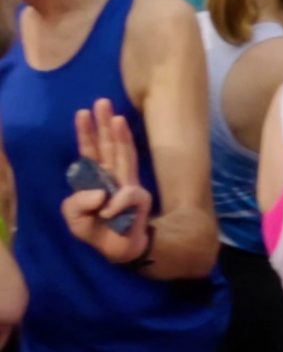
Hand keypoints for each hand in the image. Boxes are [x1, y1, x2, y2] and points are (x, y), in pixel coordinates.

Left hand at [64, 101, 153, 265]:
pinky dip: (114, 205)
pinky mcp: (139, 197)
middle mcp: (112, 176)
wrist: (118, 250)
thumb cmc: (96, 231)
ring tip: (117, 117)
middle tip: (102, 101)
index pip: (90, 152)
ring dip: (119, 136)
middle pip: (108, 145)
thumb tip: (99, 193)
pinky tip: (108, 213)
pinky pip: (125, 195)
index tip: (82, 112)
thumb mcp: (73, 218)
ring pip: (123, 155)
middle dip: (104, 123)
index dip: (85, 133)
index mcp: (96, 179)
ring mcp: (127, 184)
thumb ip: (76, 203)